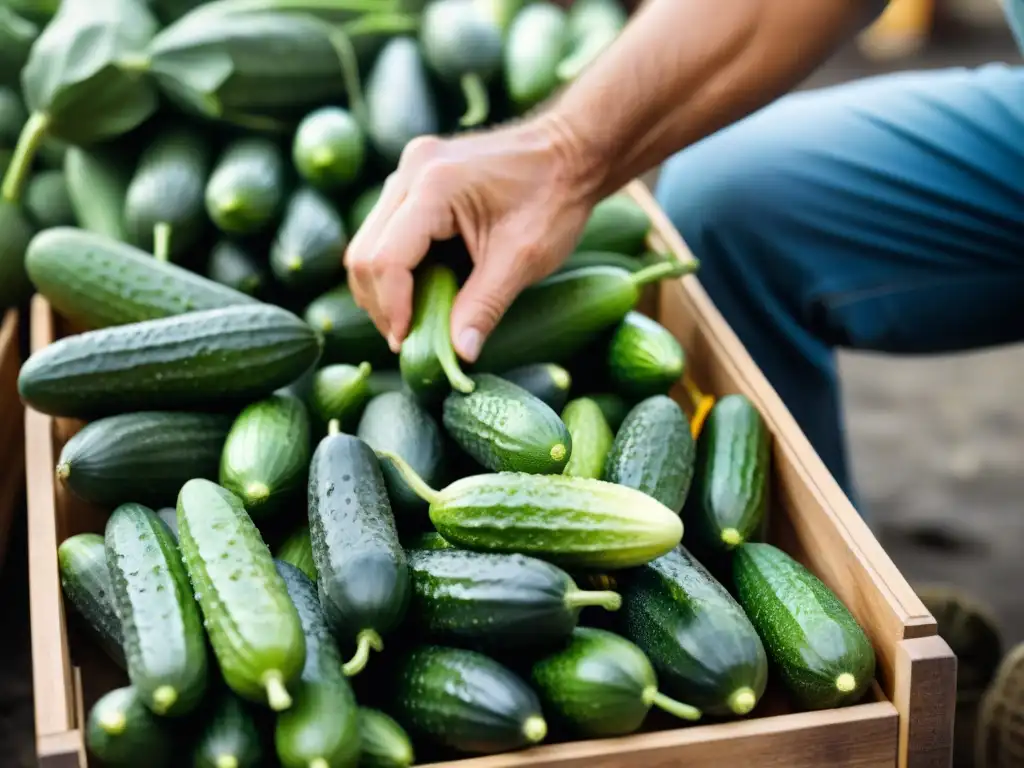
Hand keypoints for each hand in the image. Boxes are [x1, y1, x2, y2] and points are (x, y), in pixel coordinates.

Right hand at [343, 116, 597, 362]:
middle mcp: (411, 171)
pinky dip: (396, 267)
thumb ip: (484, 307)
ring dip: (383, 287)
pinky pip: (386, 230)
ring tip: (413, 320)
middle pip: (364, 252)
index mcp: (435, 185)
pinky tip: (421, 290)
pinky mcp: (415, 178)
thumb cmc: (555, 198)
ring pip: (368, 242)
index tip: (407, 343)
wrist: (572, 150)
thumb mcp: (524, 260)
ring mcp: (409, 171)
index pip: (386, 258)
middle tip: (407, 339)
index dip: (392, 308)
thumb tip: (459, 356)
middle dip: (381, 303)